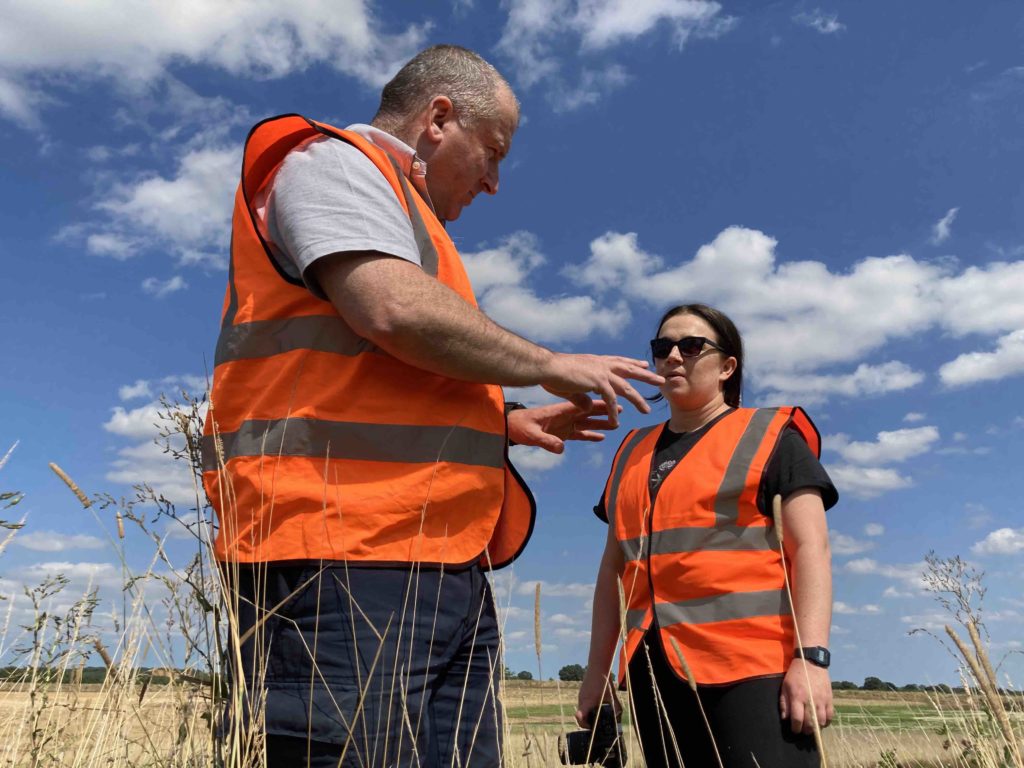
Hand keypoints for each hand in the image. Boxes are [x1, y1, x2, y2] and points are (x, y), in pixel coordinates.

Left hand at [506, 400, 622, 452]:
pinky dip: (590, 435)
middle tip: (621, 410)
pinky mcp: (562, 433)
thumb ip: (546, 441)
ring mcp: (564, 424)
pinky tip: (601, 437)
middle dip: (605, 412)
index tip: (612, 404)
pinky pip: (580, 434)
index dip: (598, 406)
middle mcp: (565, 416)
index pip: (583, 407)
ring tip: (616, 424)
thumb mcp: (532, 435)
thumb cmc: (520, 427)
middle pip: (589, 413)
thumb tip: (561, 448)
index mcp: (560, 411)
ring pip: (587, 423)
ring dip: (601, 423)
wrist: (511, 427)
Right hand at [541, 354, 664, 427]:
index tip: (643, 364)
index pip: (619, 361)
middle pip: (629, 370)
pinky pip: (610, 400)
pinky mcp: (597, 383)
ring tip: (646, 410)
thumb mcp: (572, 383)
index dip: (631, 363)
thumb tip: (588, 406)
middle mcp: (602, 365)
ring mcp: (601, 373)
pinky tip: (616, 422)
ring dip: (637, 400)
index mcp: (596, 361)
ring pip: (626, 388)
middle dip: (646, 376)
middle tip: (661, 380)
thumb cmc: (553, 372)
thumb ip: (582, 395)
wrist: (546, 367)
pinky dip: (613, 412)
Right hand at [575, 670, 621, 727]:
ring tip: (598, 712)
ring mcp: (580, 695)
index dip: (584, 725)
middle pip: (581, 716)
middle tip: (597, 723)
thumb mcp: (612, 697)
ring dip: (588, 713)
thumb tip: (619, 721)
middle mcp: (581, 699)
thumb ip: (616, 710)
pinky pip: (583, 703)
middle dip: (588, 721)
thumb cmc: (605, 682)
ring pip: (582, 709)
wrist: (598, 667)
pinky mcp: (582, 692)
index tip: (592, 727)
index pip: (579, 718)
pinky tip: (596, 703)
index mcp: (588, 702)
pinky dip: (588, 706)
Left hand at [779, 660, 833, 734]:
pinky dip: (826, 721)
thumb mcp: (785, 685)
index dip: (795, 728)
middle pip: (810, 723)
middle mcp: (810, 700)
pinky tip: (821, 721)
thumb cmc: (796, 674)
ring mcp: (822, 700)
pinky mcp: (830, 698)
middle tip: (803, 731)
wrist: (811, 662)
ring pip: (821, 721)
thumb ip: (784, 702)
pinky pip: (830, 715)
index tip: (794, 730)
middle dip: (806, 730)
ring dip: (816, 727)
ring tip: (812, 727)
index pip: (797, 719)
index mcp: (797, 696)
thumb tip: (785, 718)